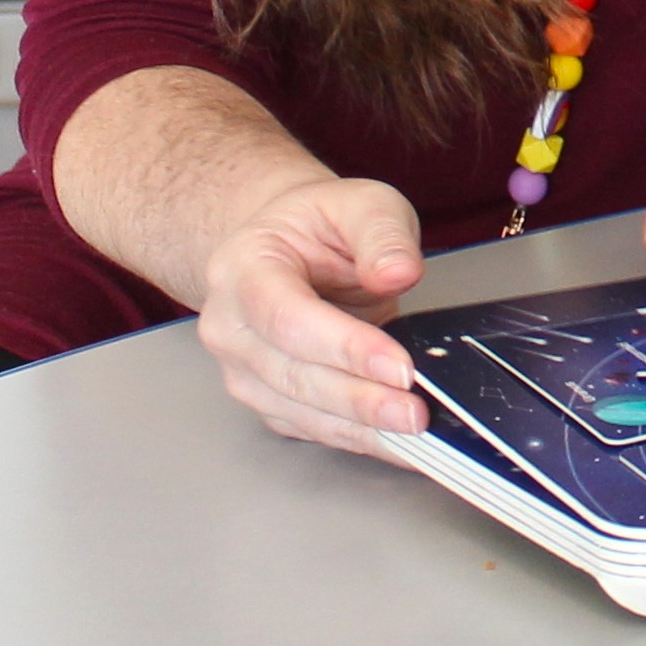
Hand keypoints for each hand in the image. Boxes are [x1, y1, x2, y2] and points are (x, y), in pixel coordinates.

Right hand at [197, 176, 429, 455]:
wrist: (288, 245)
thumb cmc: (320, 225)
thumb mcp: (360, 204)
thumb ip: (382, 233)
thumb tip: (398, 271)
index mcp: (243, 267)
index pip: (288, 317)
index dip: (344, 346)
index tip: (398, 366)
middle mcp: (230, 324)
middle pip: (292, 374)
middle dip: (360, 399)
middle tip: (415, 412)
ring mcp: (242, 368)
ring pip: (298, 410)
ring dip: (359, 428)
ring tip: (414, 433)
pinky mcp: (266, 398)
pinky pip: (309, 428)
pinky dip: (356, 438)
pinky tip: (398, 442)